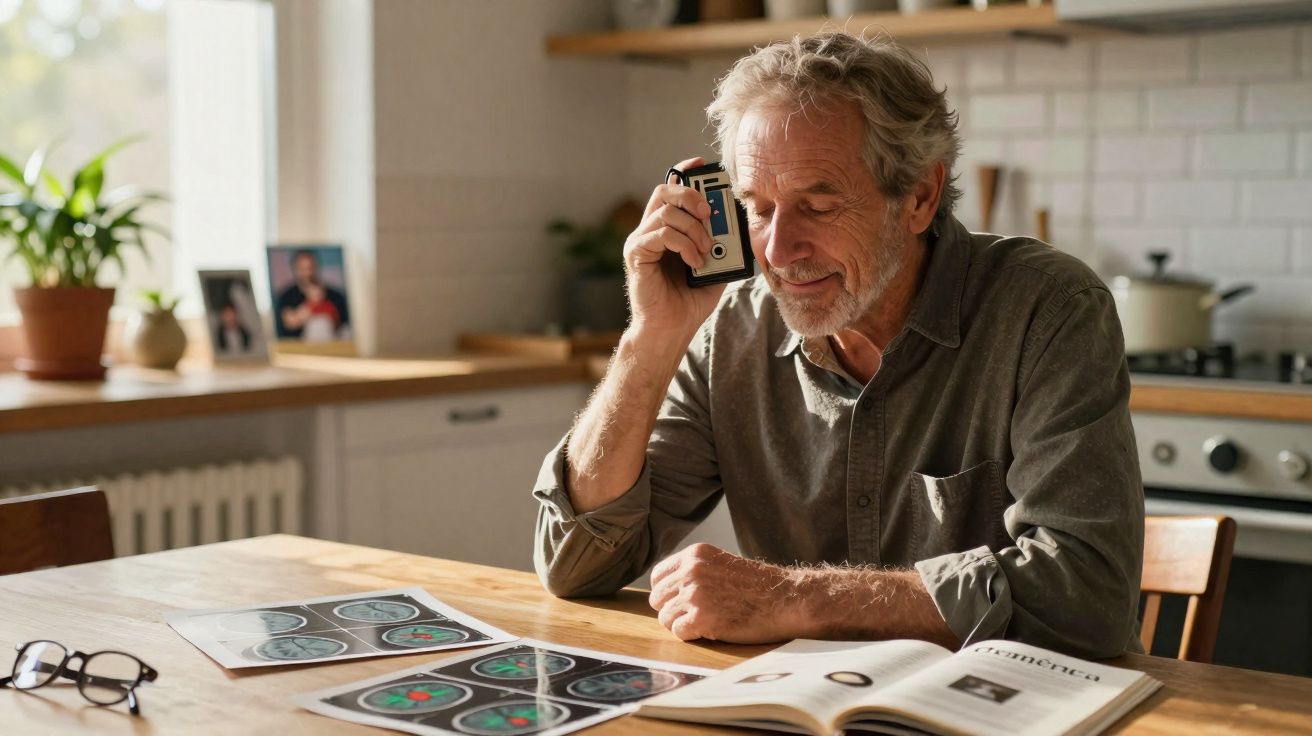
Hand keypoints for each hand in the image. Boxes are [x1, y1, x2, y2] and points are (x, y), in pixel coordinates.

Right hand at [624, 157, 728, 338]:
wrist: (671, 330)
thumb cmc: (689, 300)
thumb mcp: (715, 266)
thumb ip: (723, 243)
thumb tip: (740, 222)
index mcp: (666, 228)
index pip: (670, 189)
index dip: (684, 172)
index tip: (701, 164)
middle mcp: (649, 230)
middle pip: (664, 191)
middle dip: (691, 195)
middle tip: (709, 214)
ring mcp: (640, 241)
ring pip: (666, 212)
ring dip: (694, 229)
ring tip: (706, 251)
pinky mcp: (636, 255)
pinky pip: (660, 234)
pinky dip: (684, 245)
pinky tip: (695, 262)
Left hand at [648, 543, 801, 643]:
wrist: (785, 600)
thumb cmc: (758, 586)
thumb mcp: (721, 565)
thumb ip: (695, 572)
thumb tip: (668, 590)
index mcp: (695, 554)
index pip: (658, 576)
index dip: (666, 592)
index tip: (679, 601)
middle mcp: (691, 571)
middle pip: (657, 598)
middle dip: (673, 610)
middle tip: (695, 615)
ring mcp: (694, 594)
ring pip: (665, 618)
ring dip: (682, 624)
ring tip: (706, 622)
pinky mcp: (701, 618)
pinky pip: (678, 633)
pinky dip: (692, 636)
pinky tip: (711, 630)